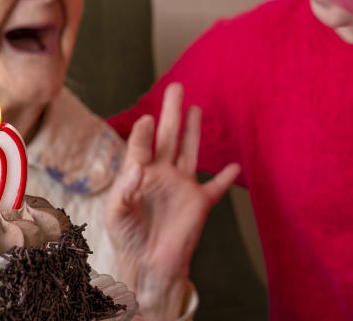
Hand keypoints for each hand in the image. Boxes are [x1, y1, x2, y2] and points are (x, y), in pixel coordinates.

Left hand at [105, 83, 240, 320]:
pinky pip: (215, 187)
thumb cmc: (127, 239)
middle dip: (172, 111)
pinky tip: (236, 166)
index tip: (148, 119)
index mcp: (139, 174)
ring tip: (196, 107)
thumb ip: (124, 190)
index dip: (143, 133)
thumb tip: (137, 167)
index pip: (141, 146)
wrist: (148, 266)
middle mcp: (162, 174)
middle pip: (168, 136)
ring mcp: (182, 187)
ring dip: (193, 130)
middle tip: (176, 87)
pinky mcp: (199, 203)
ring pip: (189, 151)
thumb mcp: (116, 215)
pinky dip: (225, 178)